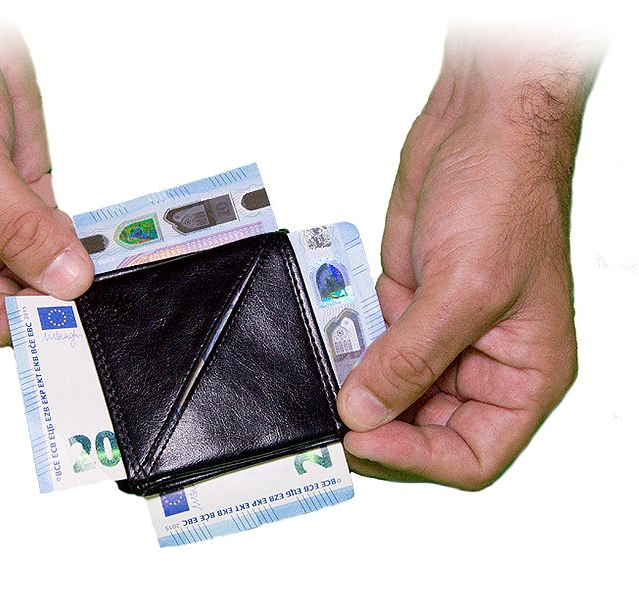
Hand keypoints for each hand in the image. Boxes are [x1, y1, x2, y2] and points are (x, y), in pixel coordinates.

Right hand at [0, 25, 92, 358]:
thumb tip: (64, 279)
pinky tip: (97, 241)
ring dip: (70, 275)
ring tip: (98, 266)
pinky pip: (59, 240)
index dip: (8, 328)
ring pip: (39, 277)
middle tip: (87, 293)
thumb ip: (15, 225)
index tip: (54, 313)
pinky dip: (80, 244)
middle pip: (8, 307)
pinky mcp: (29, 202)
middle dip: (48, 303)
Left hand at [337, 29, 602, 488]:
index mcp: (524, 374)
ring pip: (389, 389)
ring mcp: (440, 335)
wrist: (479, 130)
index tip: (365, 438)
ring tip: (328, 370)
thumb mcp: (466, 288)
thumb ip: (412, 357)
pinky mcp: (406, 305)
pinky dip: (346, 343)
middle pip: (422, 428)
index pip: (472, 455)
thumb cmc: (508, 195)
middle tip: (331, 414)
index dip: (417, 458)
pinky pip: (369, 343)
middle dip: (378, 424)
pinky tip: (330, 332)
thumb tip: (364, 411)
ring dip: (356, 383)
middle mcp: (482, 363)